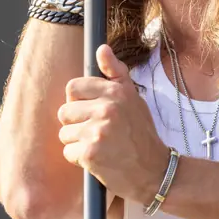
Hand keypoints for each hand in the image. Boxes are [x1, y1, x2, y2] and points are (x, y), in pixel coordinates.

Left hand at [58, 45, 170, 204]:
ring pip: (64, 133)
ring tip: (100, 146)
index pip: (73, 87)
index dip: (79, 102)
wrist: (154, 169)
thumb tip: (101, 49)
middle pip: (64, 112)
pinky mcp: (91, 153)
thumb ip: (115, 73)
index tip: (93, 112)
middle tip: (98, 132)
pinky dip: (80, 159)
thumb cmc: (140, 133)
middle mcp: (107, 108)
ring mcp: (98, 131)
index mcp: (116, 92)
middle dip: (76, 124)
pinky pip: (68, 152)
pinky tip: (99, 159)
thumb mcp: (133, 98)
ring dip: (77, 143)